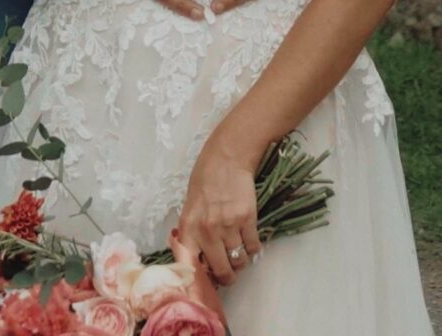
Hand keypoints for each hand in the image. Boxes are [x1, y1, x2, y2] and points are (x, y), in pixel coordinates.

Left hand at [174, 138, 261, 286]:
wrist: (227, 158)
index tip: (205, 282)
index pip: (190, 265)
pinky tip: (248, 242)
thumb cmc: (205, 179)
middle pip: (220, 269)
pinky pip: (253, 247)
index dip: (200, 279)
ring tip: (238, 256)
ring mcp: (228, 225)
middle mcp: (207, 230)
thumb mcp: (189, 207)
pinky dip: (252, 249)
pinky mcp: (248, 219)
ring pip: (239, 261)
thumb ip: (192, 232)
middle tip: (228, 275)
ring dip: (240, 262)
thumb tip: (199, 258)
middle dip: (226, 277)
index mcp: (188, 227)